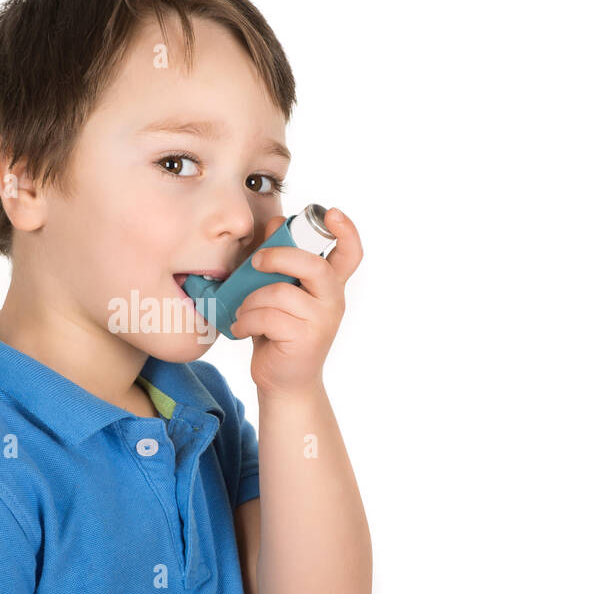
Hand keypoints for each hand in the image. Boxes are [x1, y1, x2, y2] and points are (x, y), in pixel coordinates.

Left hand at [229, 207, 361, 396]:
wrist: (283, 380)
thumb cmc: (278, 331)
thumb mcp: (279, 292)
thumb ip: (280, 261)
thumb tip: (275, 224)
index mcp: (329, 284)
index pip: (350, 253)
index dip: (346, 230)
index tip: (330, 213)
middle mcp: (333, 299)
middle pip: (314, 266)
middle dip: (279, 257)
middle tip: (257, 262)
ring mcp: (322, 320)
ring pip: (280, 293)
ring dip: (251, 300)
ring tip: (244, 311)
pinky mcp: (306, 339)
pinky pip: (268, 317)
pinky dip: (247, 320)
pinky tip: (242, 327)